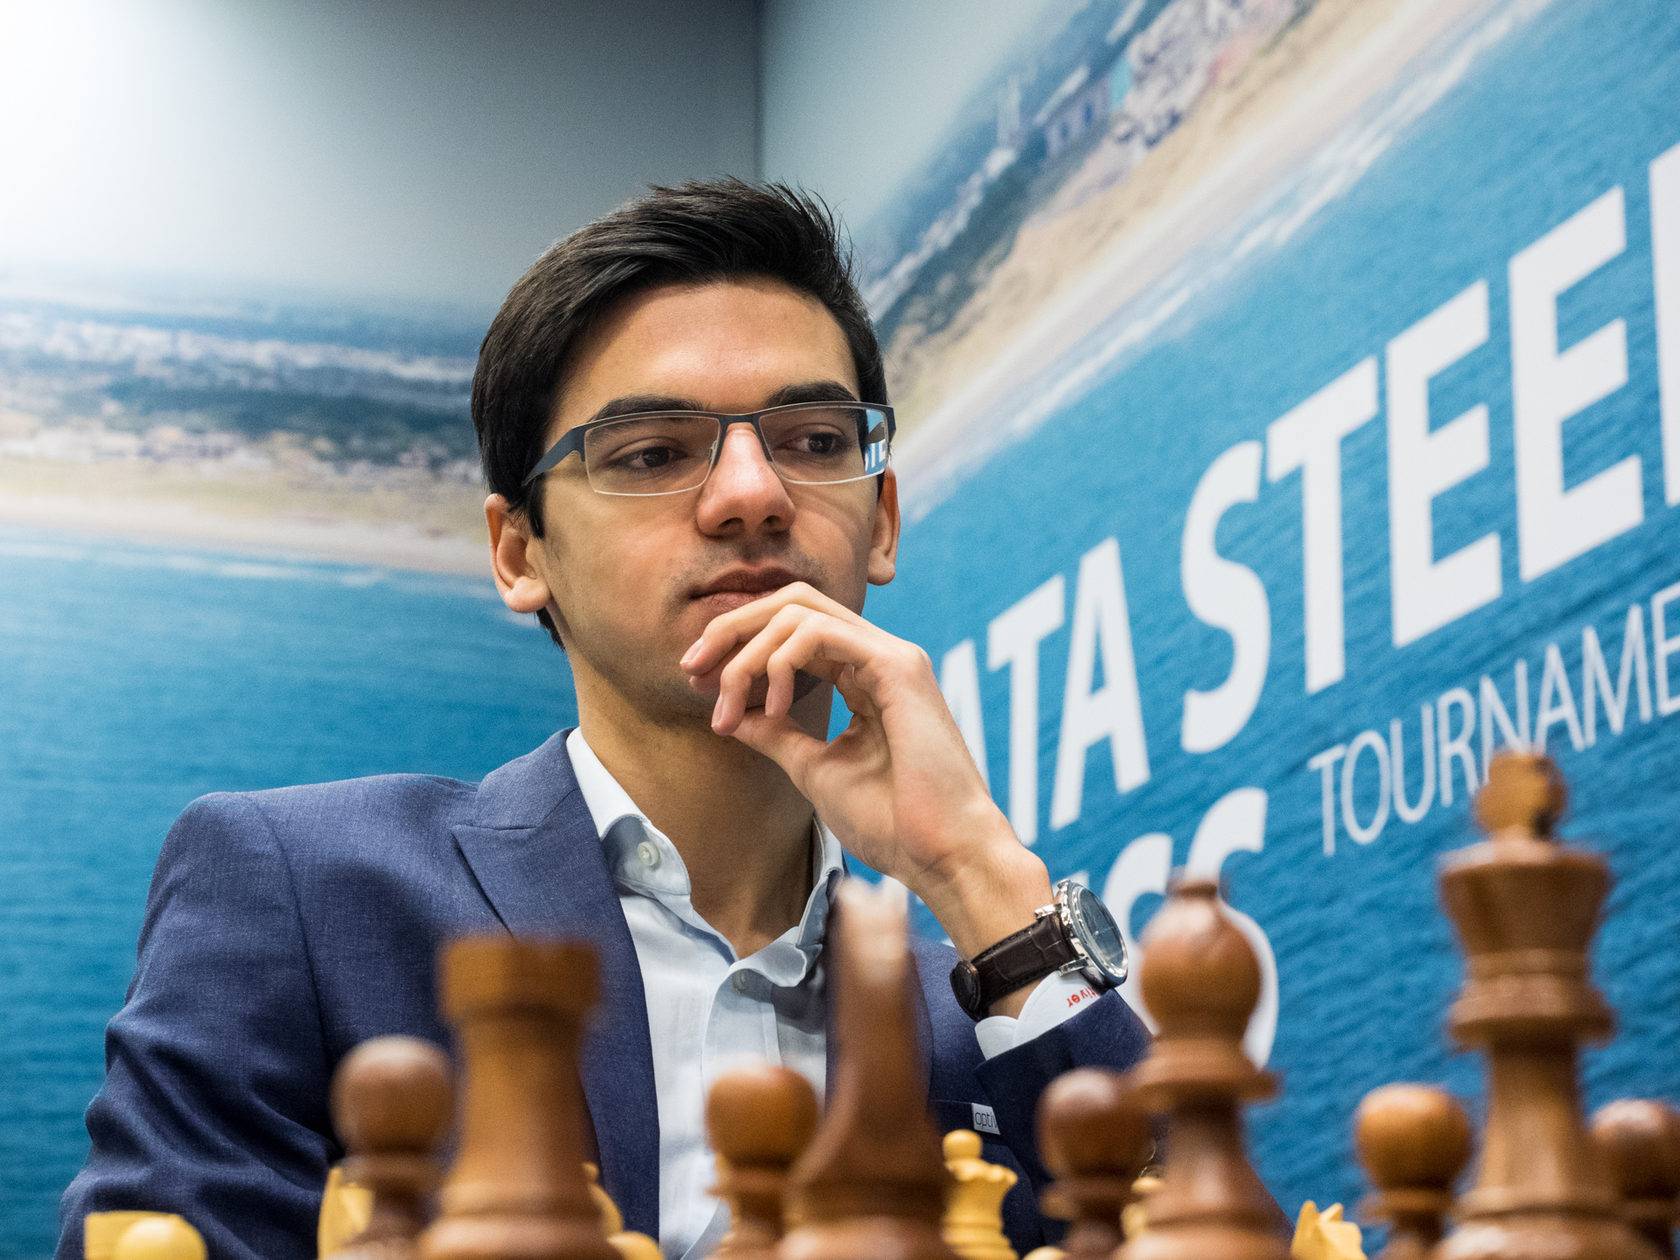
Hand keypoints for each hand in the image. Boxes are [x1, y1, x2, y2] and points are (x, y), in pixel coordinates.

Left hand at [680, 583, 1051, 960]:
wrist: (943, 855)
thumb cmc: (893, 823)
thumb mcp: (815, 770)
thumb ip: (775, 736)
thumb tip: (730, 714)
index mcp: (864, 676)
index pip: (792, 629)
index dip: (736, 646)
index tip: (695, 683)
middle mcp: (879, 655)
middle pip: (791, 603)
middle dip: (731, 630)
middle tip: (691, 669)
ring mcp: (892, 655)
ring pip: (800, 611)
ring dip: (748, 653)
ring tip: (728, 705)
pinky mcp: (898, 666)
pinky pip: (821, 632)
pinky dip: (781, 661)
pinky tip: (772, 707)